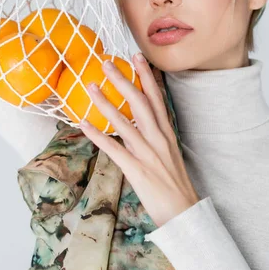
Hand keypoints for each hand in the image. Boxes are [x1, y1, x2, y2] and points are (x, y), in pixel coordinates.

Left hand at [79, 53, 200, 228]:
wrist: (185, 212)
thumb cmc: (175, 186)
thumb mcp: (170, 155)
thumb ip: (155, 138)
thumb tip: (139, 126)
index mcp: (168, 134)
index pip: (157, 99)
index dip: (147, 76)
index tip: (137, 57)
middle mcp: (159, 139)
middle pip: (140, 103)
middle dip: (123, 80)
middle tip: (106, 63)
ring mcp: (148, 154)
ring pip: (125, 122)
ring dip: (106, 102)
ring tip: (91, 86)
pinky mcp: (137, 170)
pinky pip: (114, 149)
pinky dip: (98, 136)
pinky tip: (83, 124)